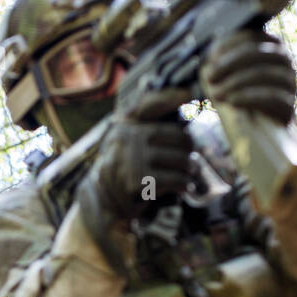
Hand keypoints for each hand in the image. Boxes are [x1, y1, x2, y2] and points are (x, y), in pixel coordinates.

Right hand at [77, 88, 193, 221]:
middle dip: (189, 148)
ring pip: (178, 159)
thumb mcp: (131, 143)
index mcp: (124, 125)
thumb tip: (182, 99)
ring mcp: (130, 160)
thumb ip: (149, 125)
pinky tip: (185, 186)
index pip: (151, 105)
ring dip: (189, 168)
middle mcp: (126, 138)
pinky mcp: (136, 181)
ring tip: (190, 173)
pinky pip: (173, 179)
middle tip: (192, 158)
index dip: (171, 97)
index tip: (188, 93)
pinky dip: (183, 184)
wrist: (105, 202)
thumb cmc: (126, 170)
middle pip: (176, 136)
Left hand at [200, 29, 296, 125]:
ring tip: (217, 93)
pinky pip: (271, 97)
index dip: (229, 45)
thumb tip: (211, 56)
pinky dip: (248, 97)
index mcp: (269, 47)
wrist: (258, 133)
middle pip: (259, 53)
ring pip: (265, 74)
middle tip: (210, 77)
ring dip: (236, 82)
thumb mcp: (226, 77)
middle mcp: (284, 61)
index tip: (211, 58)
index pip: (252, 37)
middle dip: (230, 64)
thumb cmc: (239, 99)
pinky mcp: (288, 106)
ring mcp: (288, 83)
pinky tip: (232, 101)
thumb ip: (219, 62)